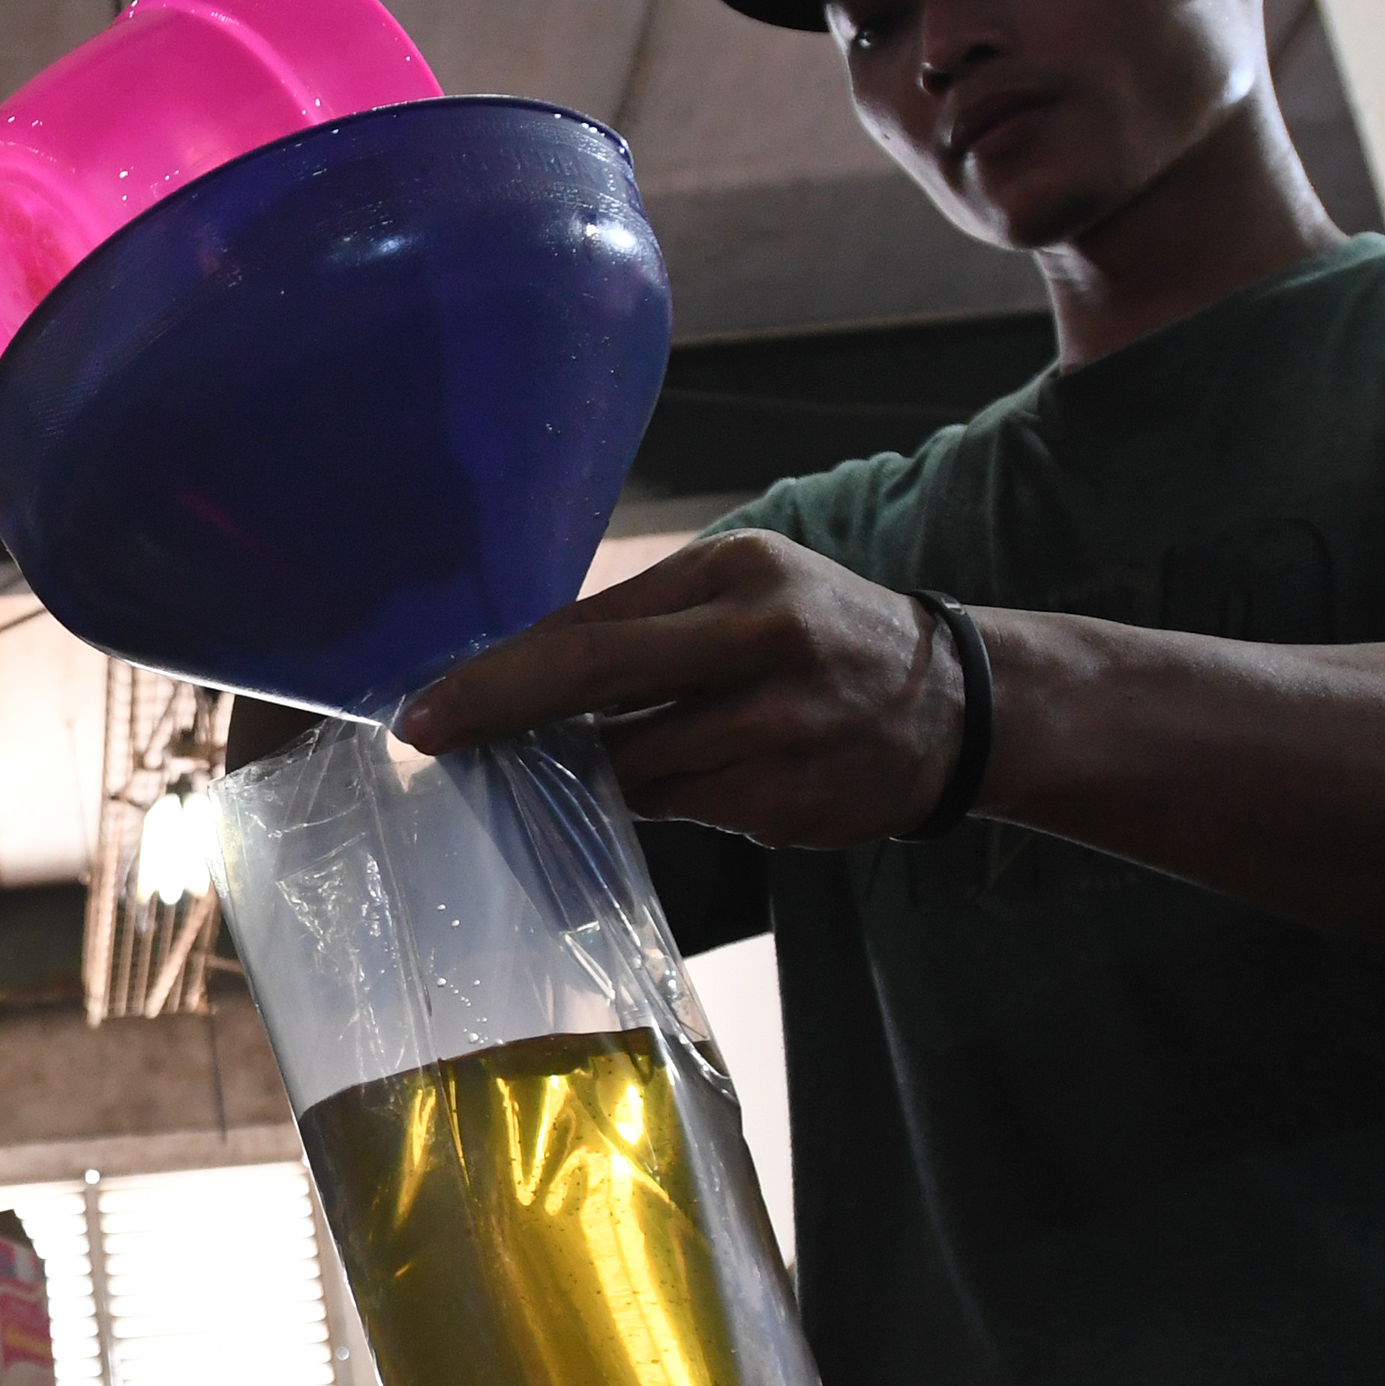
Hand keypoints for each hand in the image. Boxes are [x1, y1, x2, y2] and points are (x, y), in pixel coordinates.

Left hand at [394, 531, 967, 847]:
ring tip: (596, 760)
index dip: (499, 672)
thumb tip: (520, 672)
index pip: (590, 627)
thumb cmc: (821, 633)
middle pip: (594, 682)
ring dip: (593, 770)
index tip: (427, 707)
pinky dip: (665, 798)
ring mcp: (776, 731)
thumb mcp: (745, 590)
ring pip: (631, 766)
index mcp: (738, 575)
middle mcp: (759, 644)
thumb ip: (645, 624)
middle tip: (430, 741)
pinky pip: (681, 810)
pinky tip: (694, 778)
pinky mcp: (784, 804)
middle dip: (498, 715)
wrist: (958, 705)